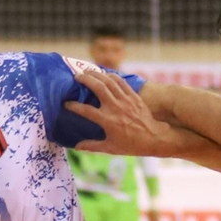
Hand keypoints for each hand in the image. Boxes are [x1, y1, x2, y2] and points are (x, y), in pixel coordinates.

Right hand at [66, 69, 183, 156]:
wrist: (153, 138)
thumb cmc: (131, 145)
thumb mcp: (110, 148)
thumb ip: (92, 146)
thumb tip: (76, 146)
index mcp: (107, 121)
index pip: (86, 110)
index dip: (74, 106)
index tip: (66, 104)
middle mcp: (115, 108)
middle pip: (97, 87)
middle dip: (85, 79)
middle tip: (77, 77)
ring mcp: (125, 100)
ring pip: (108, 81)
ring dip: (96, 74)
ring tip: (88, 72)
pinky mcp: (133, 96)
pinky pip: (120, 81)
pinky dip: (111, 76)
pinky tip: (104, 74)